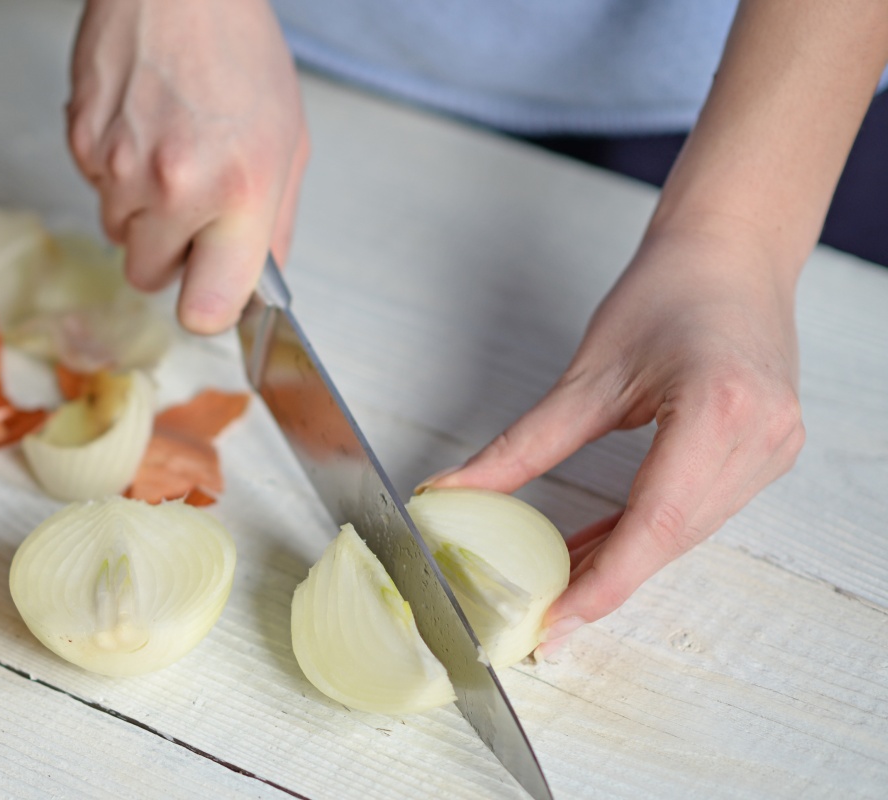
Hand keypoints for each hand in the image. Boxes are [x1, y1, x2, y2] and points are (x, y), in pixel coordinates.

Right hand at [66, 0, 308, 333]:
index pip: (206, 309)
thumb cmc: (239, 54)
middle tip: (193, 208)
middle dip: (170, 254)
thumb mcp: (288, 144)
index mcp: (240, 192)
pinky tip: (142, 130)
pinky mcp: (82, 143)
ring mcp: (121, 166)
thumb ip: (274, 227)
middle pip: (149, 278)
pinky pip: (96, 191)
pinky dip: (116, 174)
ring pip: (119, 235)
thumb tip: (258, 285)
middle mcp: (176, 187)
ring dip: (141, 212)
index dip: (207, 307)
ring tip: (169, 152)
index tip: (212, 293)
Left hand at [424, 225, 805, 655]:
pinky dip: (644, 532)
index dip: (602, 585)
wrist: (731, 252)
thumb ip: (523, 444)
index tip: (553, 624)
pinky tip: (597, 548)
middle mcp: (760, 437)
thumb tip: (456, 490)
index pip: (655, 524)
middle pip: (669, 537)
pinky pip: (696, 512)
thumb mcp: (588, 373)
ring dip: (620, 559)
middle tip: (537, 613)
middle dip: (601, 581)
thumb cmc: (666, 291)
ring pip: (684, 533)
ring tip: (556, 581)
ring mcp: (773, 448)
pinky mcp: (765, 452)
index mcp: (719, 409)